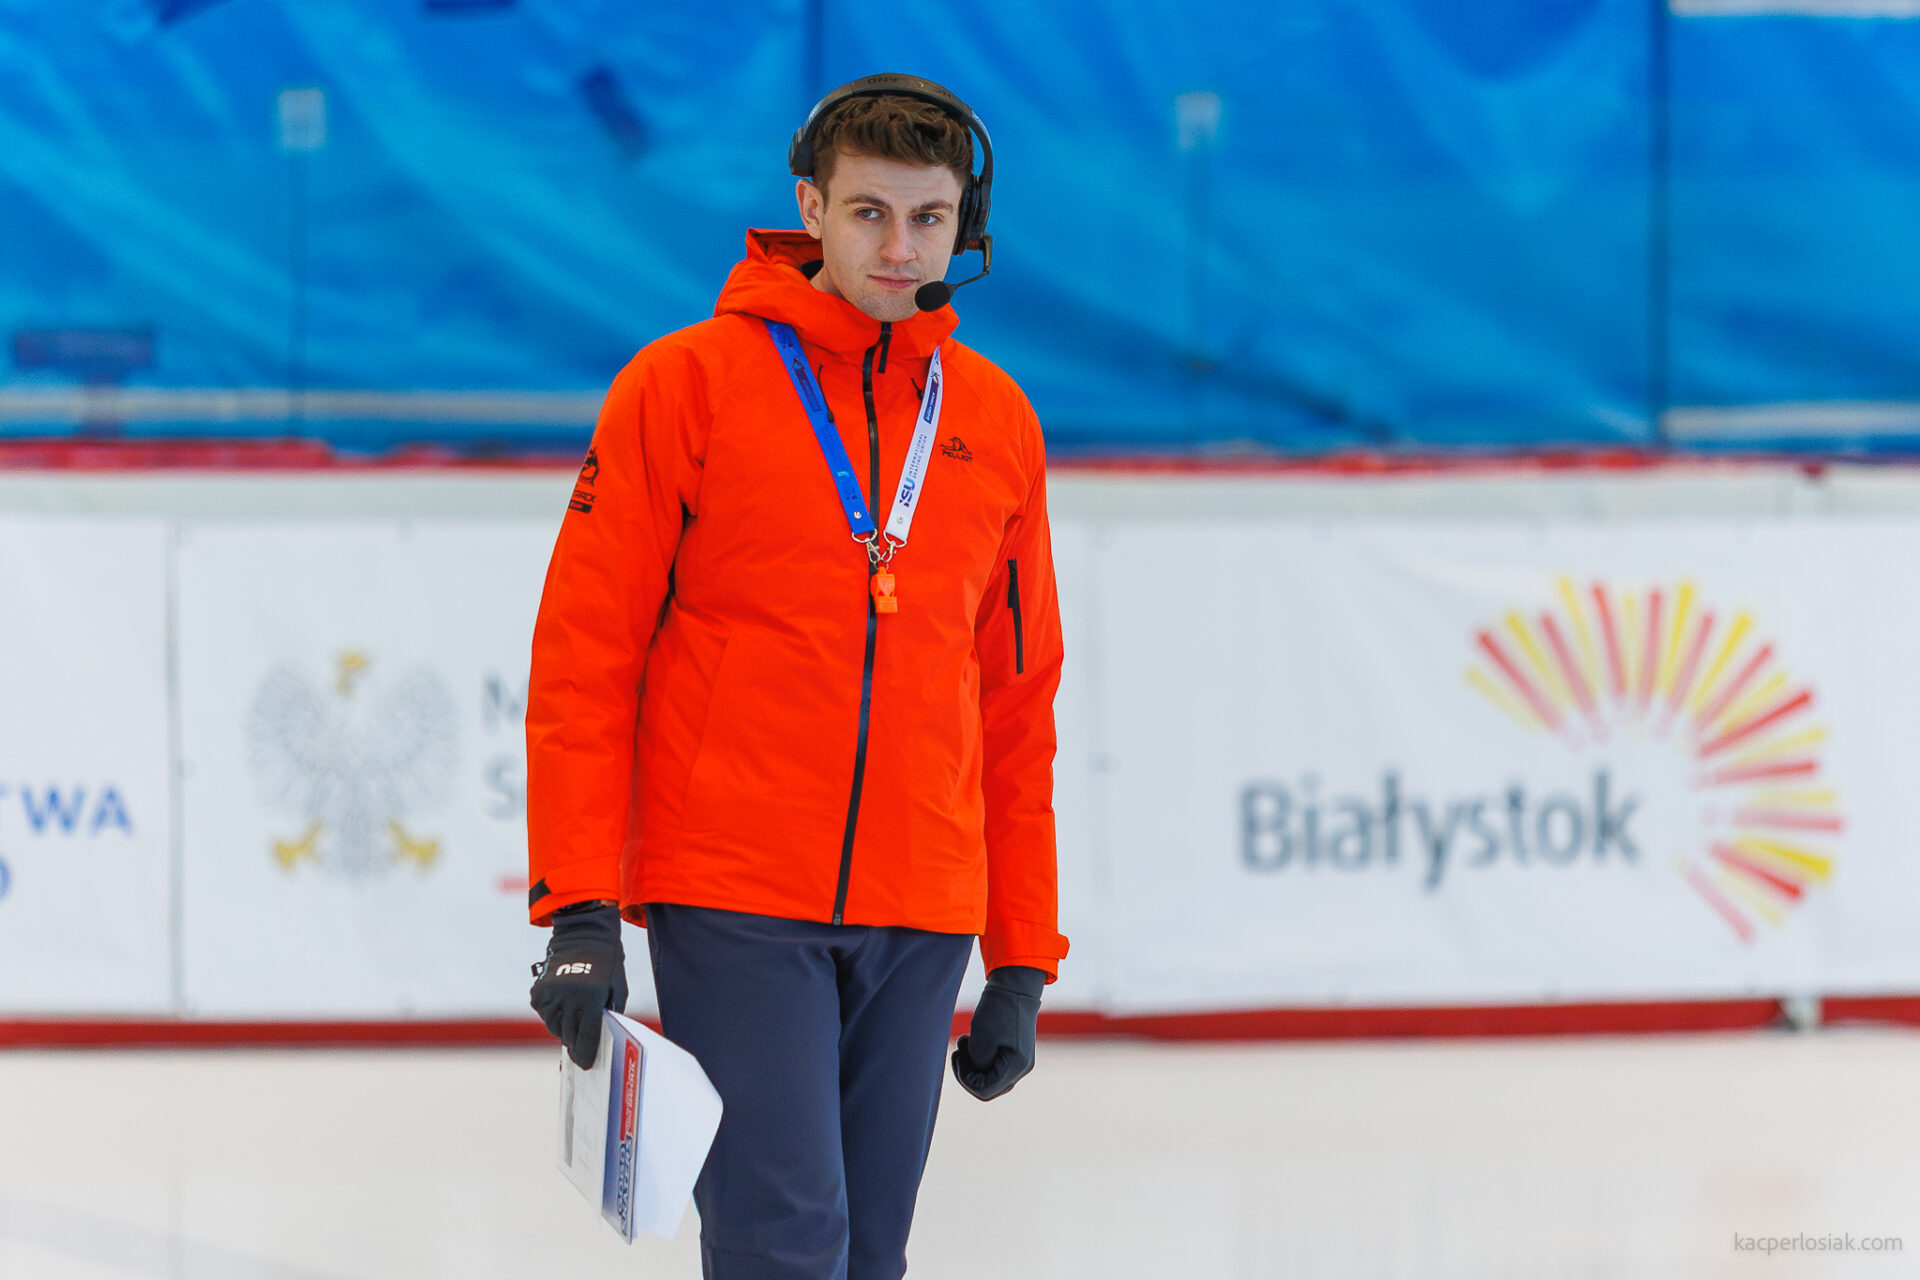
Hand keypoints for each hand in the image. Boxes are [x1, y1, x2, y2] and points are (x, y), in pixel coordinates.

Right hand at [529, 902, 627, 1067]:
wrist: (584, 935)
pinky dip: (554, 1015)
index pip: (585, 1037)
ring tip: (574, 1017)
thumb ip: (609, 1015)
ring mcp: (550, 996)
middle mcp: (568, 999)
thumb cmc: (607, 964)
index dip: (586, 1054)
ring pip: (555, 1027)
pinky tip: (564, 1004)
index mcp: (590, 999)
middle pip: (569, 1035)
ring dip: (564, 1028)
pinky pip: (545, 1015)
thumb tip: (598, 1038)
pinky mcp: (538, 993)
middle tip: (581, 1047)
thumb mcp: (616, 990)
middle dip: (576, 1043)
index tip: (585, 1063)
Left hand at [952, 965, 1044, 1100]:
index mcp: (1016, 1066)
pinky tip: (970, 1041)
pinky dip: (979, 1058)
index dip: (965, 1080)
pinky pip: (994, 1066)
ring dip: (972, 1065)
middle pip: (989, 1088)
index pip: (985, 1091)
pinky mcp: (1015, 1053)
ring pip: (990, 1078)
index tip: (957, 1056)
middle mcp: (1022, 1068)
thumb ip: (977, 1066)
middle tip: (958, 1052)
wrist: (1014, 986)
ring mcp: (1020, 1061)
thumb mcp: (981, 1040)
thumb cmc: (997, 1010)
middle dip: (968, 1074)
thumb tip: (975, 1078)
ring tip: (963, 1042)